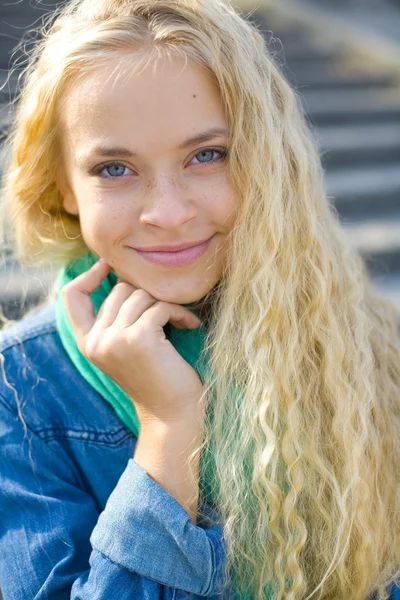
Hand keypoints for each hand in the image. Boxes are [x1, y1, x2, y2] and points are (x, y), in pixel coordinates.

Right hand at [61, 258, 204, 425]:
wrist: (172, 415)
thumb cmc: (156, 378)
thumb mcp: (125, 348)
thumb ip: (116, 319)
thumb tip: (124, 275)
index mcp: (88, 343)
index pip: (71, 296)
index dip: (89, 275)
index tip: (111, 265)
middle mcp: (96, 341)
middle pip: (118, 289)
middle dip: (147, 295)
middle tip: (167, 311)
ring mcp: (115, 340)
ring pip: (141, 295)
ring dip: (167, 304)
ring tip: (182, 320)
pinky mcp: (139, 338)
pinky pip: (161, 306)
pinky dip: (180, 313)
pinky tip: (191, 325)